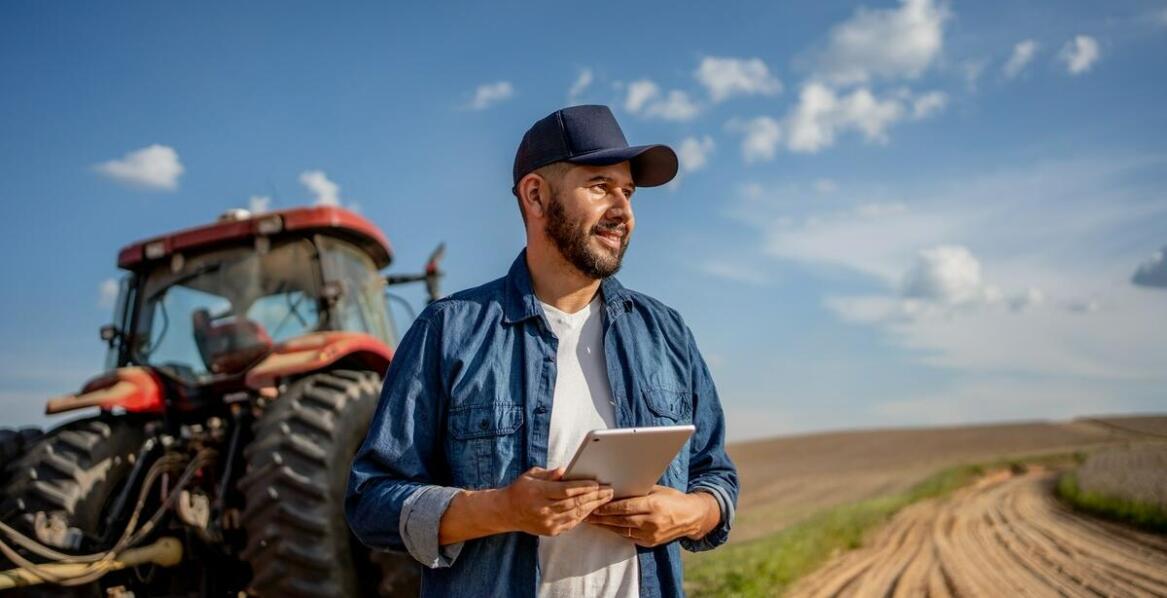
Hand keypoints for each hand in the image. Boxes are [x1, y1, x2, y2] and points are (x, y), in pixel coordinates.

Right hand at [500, 466, 614, 536]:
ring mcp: (547, 522)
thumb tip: (566, 470)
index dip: (582, 487)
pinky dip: (583, 516)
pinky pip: (571, 523)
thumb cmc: (521, 489)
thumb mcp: (532, 475)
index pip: (565, 490)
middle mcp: (543, 509)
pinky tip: (592, 509)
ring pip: (575, 514)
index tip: (596, 483)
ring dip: (592, 506)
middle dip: (594, 496)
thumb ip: (550, 474)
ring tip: (605, 499)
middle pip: (574, 503)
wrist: (506, 512)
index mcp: (538, 492)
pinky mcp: (550, 531)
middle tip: (609, 490)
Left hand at [584, 485, 717, 546]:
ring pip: (622, 530)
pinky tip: (607, 526)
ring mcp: (652, 535)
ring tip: (591, 521)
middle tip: (586, 513)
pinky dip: (617, 531)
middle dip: (601, 517)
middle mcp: (652, 522)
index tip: (594, 505)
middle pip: (620, 520)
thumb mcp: (657, 490)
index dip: (608, 507)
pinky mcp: (651, 543)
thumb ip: (638, 491)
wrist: (692, 517)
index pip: (625, 507)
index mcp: (654, 505)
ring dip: (605, 526)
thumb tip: (616, 487)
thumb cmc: (673, 499)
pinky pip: (629, 537)